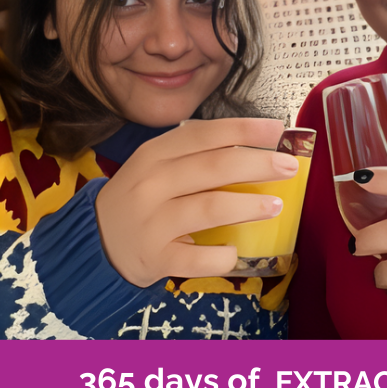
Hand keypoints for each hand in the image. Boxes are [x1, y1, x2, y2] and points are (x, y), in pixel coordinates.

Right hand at [94, 118, 296, 287]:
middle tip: (289, 167)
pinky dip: (221, 255)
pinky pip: (198, 258)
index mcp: (153, 155)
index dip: (243, 130)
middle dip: (258, 164)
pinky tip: (233, 251)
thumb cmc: (139, 200)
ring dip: (248, 205)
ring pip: (209, 208)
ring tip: (274, 206)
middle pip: (213, 167)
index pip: (203, 134)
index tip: (278, 131)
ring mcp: (152, 222)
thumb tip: (253, 145)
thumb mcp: (154, 168)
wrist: (96, 242)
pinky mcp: (156, 257)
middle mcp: (151, 184)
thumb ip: (193, 155)